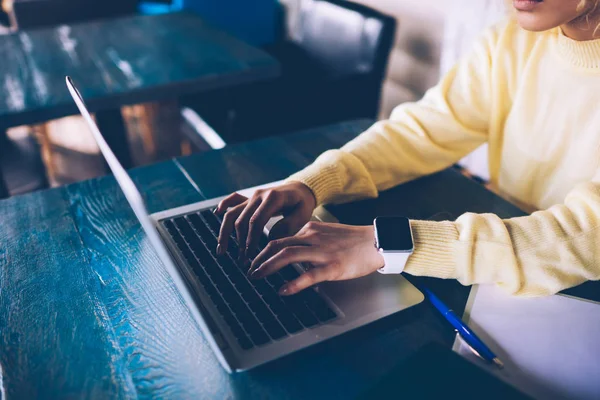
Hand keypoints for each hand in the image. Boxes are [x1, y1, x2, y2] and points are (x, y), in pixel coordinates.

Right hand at [214, 182, 316, 260]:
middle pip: (242, 220)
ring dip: (225, 232)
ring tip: (222, 250)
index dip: (251, 239)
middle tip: (242, 260)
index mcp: (273, 198)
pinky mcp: (249, 198)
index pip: (256, 220)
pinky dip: (224, 205)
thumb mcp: (303, 215)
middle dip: (240, 242)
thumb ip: (288, 226)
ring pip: (233, 213)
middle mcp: (259, 195)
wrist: (301, 189)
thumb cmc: (302, 203)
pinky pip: (233, 200)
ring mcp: (252, 196)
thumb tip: (270, 241)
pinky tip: (216, 213)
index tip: (250, 255)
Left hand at [248, 222, 384, 294]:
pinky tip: (282, 290)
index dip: (262, 250)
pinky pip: (308, 275)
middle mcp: (312, 238)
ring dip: (267, 267)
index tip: (253, 260)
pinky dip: (292, 283)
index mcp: (310, 230)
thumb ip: (309, 240)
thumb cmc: (353, 240)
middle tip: (248, 270)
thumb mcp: (327, 233)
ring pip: (287, 256)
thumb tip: (295, 254)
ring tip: (256, 277)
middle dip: (258, 258)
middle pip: (277, 245)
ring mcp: (322, 252)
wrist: (377, 242)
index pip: (279, 238)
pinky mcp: (332, 267)